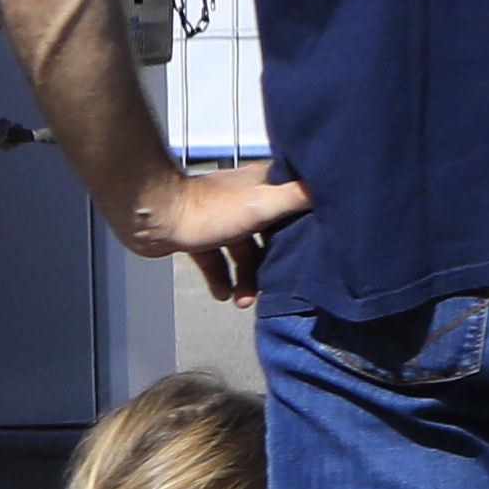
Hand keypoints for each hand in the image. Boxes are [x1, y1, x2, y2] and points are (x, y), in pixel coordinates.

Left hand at [118, 160, 308, 305]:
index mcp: (264, 187)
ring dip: (245, 278)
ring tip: (244, 301)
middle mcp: (246, 200)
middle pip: (271, 235)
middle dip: (273, 264)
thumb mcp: (263, 205)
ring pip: (243, 252)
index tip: (316, 247)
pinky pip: (217, 261)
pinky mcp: (199, 235)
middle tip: (277, 287)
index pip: (297, 204)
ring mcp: (221, 218)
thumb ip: (297, 199)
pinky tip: (223, 295)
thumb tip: (334, 188)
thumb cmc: (207, 209)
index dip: (307, 225)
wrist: (153, 216)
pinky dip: (221, 278)